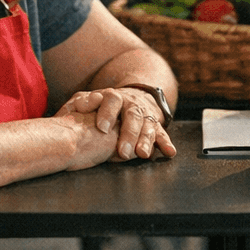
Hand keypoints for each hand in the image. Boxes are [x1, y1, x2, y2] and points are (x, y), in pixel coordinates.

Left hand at [57, 87, 176, 161]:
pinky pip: (162, 132)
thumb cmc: (101, 106)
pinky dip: (165, 142)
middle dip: (129, 134)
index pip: (112, 100)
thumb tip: (84, 105)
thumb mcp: (86, 100)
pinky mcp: (155, 124)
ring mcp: (144, 114)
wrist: (131, 96)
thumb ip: (80, 103)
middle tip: (124, 152)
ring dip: (146, 140)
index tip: (102, 128)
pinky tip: (169, 152)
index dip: (108, 113)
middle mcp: (131, 104)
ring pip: (148, 125)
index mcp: (113, 97)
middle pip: (133, 115)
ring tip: (143, 154)